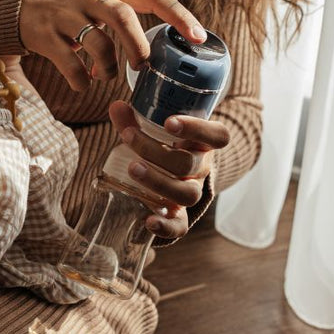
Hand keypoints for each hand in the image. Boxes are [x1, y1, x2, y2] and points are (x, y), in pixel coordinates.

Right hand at [19, 0, 206, 90]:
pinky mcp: (44, 35)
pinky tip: (83, 84)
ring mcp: (64, 15)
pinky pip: (66, 62)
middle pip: (121, 15)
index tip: (198, 37)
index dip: (177, 15)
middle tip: (144, 66)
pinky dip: (79, 79)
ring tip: (107, 76)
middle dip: (138, 45)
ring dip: (107, 66)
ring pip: (94, 41)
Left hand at [108, 101, 229, 237]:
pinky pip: (180, 226)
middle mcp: (201, 169)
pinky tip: (148, 220)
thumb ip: (134, 119)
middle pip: (189, 163)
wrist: (167, 175)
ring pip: (187, 194)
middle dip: (156, 151)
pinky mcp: (180, 216)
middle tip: (128, 137)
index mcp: (201, 144)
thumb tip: (116, 107)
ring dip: (158, 182)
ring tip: (132, 168)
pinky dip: (166, 226)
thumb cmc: (161, 145)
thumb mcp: (152, 130)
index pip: (216, 135)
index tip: (169, 122)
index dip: (197, 128)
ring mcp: (192, 193)